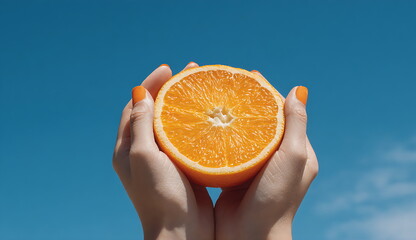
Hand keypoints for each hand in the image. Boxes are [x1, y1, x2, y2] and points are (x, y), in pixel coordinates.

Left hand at [112, 63, 213, 239]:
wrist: (181, 232)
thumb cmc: (159, 197)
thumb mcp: (143, 157)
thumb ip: (140, 125)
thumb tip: (139, 93)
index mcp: (127, 148)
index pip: (134, 106)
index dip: (148, 85)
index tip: (167, 69)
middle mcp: (143, 151)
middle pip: (153, 111)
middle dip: (168, 89)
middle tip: (189, 72)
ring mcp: (163, 158)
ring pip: (171, 122)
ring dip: (182, 104)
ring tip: (200, 87)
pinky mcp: (182, 166)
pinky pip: (185, 137)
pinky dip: (193, 122)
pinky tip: (209, 115)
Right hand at [214, 72, 318, 239]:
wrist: (251, 236)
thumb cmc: (276, 199)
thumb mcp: (293, 158)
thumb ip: (296, 124)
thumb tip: (299, 89)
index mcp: (295, 151)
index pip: (283, 112)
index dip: (268, 92)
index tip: (251, 74)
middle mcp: (276, 157)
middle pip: (261, 120)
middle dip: (246, 100)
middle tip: (228, 82)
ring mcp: (256, 166)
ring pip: (243, 132)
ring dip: (231, 115)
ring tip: (215, 97)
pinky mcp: (237, 175)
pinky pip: (229, 147)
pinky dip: (220, 133)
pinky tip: (206, 122)